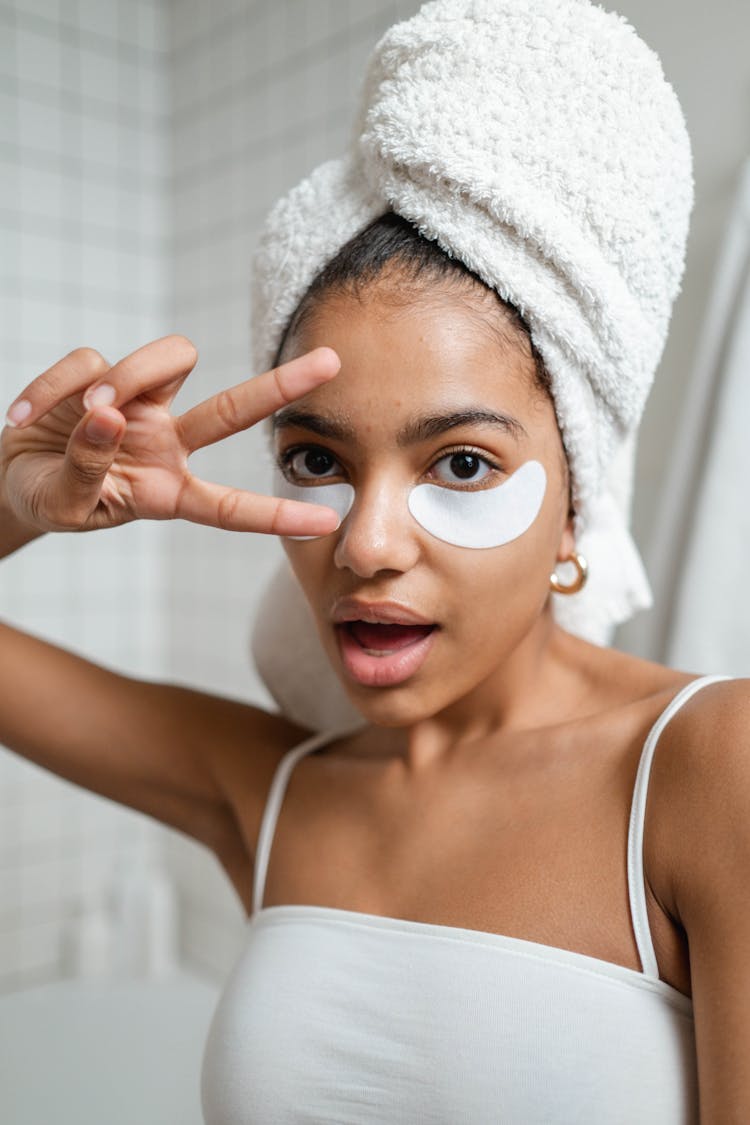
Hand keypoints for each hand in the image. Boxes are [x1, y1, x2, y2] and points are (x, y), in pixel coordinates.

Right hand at [1, 335, 340, 536]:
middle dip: (281, 386)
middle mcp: (167, 443)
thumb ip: (87, 468)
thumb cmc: (51, 499)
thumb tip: (110, 414)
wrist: (9, 475)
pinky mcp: (102, 375)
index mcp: (168, 492)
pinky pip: (90, 361)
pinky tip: (24, 416)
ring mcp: (140, 406)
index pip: (228, 506)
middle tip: (332, 363)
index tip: (325, 520)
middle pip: (232, 410)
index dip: (274, 516)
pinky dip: (54, 387)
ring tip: (85, 410)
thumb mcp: (65, 505)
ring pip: (168, 362)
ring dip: (128, 378)